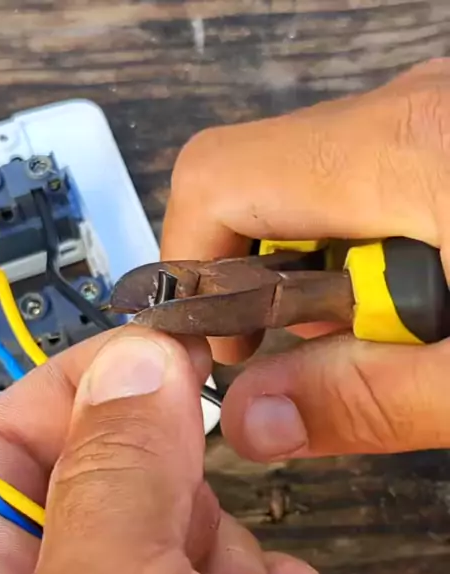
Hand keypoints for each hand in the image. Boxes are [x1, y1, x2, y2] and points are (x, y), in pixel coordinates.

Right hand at [162, 58, 449, 461]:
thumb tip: (256, 418)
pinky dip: (364, 254)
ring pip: (312, 191)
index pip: (218, 181)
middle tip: (319, 353)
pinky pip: (365, 184)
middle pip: (257, 185)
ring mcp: (432, 117)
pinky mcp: (447, 138)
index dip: (191, 271)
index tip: (216, 345)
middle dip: (266, 284)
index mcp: (411, 150)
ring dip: (321, 276)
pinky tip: (416, 301)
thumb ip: (366, 400)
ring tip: (389, 334)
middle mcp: (412, 112)